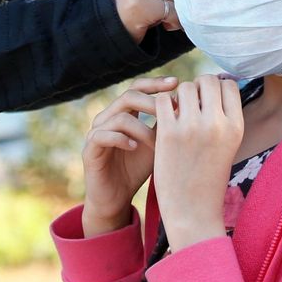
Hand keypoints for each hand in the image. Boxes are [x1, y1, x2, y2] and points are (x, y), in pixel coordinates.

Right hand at [82, 77, 177, 236]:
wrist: (116, 198)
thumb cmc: (137, 169)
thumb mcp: (158, 144)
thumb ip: (167, 125)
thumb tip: (192, 104)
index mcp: (124, 112)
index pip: (138, 87)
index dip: (156, 83)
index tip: (177, 83)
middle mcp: (108, 117)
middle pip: (129, 96)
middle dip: (153, 102)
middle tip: (172, 112)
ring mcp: (96, 132)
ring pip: (119, 117)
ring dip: (142, 128)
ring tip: (158, 142)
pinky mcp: (89, 149)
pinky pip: (102, 135)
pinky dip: (121, 139)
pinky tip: (135, 148)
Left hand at [154, 75, 244, 251]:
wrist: (192, 211)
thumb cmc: (209, 178)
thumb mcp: (227, 146)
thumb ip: (223, 117)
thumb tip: (216, 82)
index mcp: (236, 127)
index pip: (229, 85)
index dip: (216, 87)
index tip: (207, 100)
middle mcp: (217, 124)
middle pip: (207, 81)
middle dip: (197, 88)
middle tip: (190, 106)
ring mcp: (192, 127)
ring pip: (184, 87)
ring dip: (179, 96)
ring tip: (178, 114)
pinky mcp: (169, 133)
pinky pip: (164, 100)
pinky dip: (163, 105)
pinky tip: (164, 120)